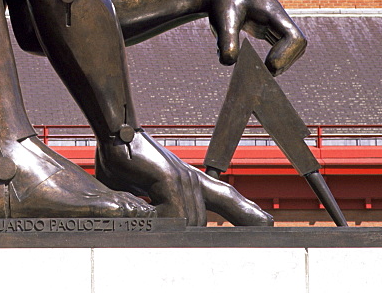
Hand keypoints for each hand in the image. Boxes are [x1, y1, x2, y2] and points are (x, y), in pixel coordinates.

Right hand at [96, 131, 271, 225]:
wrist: (114, 132)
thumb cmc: (121, 158)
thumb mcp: (137, 189)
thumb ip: (146, 208)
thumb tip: (142, 225)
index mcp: (188, 180)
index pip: (226, 197)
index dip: (246, 211)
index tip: (266, 223)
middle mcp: (192, 179)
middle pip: (202, 221)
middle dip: (198, 238)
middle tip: (208, 249)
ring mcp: (184, 178)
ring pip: (190, 221)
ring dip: (170, 229)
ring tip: (149, 224)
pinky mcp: (171, 178)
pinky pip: (174, 213)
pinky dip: (160, 221)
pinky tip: (144, 215)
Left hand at [208, 0, 305, 74]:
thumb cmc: (221, 1)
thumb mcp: (221, 20)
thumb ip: (226, 41)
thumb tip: (230, 62)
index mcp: (272, 12)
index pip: (295, 37)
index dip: (286, 55)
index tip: (267, 65)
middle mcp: (277, 17)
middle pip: (299, 43)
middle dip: (286, 60)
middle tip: (266, 72)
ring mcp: (274, 23)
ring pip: (293, 45)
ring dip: (283, 61)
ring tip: (263, 71)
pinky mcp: (266, 29)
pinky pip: (281, 45)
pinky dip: (275, 58)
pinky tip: (256, 65)